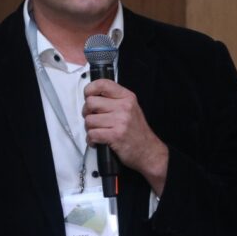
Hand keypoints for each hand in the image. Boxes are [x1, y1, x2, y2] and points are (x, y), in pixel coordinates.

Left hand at [82, 78, 168, 194]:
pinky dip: (91, 140)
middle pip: (91, 103)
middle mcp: (124, 107)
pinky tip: (97, 141)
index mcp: (127, 97)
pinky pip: (92, 134)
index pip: (102, 84)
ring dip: (89, 128)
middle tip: (92, 118)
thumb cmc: (137, 131)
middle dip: (87, 112)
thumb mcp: (131, 108)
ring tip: (97, 131)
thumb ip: (114, 100)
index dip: (90, 89)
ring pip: (89, 120)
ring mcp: (120, 121)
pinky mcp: (115, 136)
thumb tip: (91, 96)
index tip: (88, 96)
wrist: (149, 151)